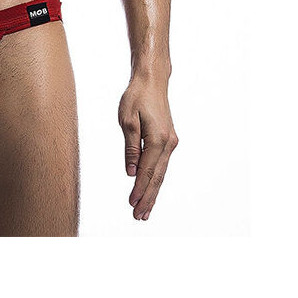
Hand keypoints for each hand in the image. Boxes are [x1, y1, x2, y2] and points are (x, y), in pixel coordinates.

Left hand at [118, 74, 177, 220]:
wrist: (152, 81)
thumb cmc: (137, 97)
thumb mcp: (127, 121)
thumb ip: (130, 148)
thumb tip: (131, 172)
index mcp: (157, 140)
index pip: (147, 172)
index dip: (139, 190)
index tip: (132, 205)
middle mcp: (168, 143)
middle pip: (157, 177)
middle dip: (148, 198)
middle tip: (139, 216)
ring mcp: (170, 142)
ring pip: (161, 173)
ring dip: (152, 192)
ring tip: (145, 209)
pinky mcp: (168, 140)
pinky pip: (162, 164)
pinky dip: (155, 178)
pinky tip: (150, 188)